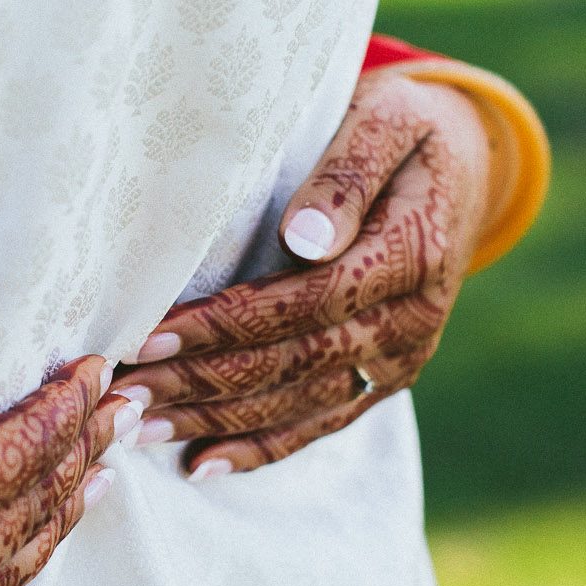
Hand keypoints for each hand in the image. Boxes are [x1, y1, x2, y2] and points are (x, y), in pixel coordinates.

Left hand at [110, 66, 487, 478]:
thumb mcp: (386, 119)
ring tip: (136, 428)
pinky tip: (199, 466)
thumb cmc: (405, 128)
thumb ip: (347, 174)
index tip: (151, 336)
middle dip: (200, 382)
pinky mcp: (383, 381)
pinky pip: (318, 424)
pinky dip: (257, 448)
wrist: (464, 165)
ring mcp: (399, 360)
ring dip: (213, 421)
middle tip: (121, 395)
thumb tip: (305, 239)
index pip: (306, 302)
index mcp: (412, 253)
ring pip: (296, 404)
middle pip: (292, 363)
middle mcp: (410, 321)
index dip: (226, 325)